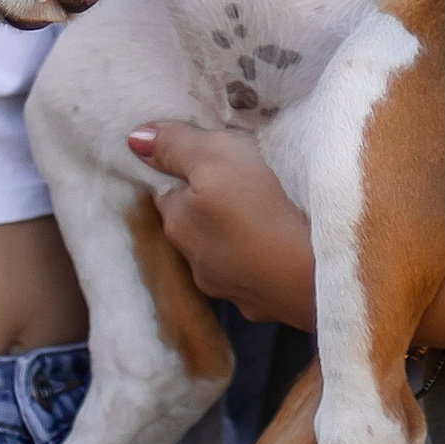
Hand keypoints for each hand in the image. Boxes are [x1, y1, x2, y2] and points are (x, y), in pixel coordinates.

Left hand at [131, 120, 317, 326]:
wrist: (309, 278)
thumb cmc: (257, 211)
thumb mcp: (216, 156)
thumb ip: (176, 146)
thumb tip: (135, 139)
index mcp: (178, 224)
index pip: (167, 191)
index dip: (184, 173)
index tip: (208, 162)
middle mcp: (194, 262)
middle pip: (195, 223)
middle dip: (210, 205)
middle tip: (240, 182)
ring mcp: (228, 289)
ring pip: (223, 252)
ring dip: (235, 235)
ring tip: (262, 214)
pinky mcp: (261, 304)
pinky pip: (254, 274)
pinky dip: (260, 260)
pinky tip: (279, 247)